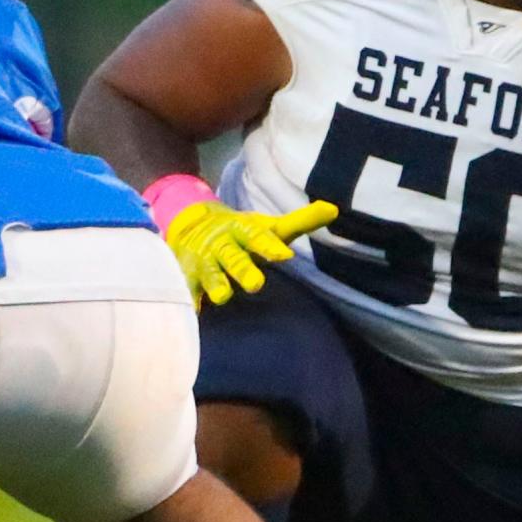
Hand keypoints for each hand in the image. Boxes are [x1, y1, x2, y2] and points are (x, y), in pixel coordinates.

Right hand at [166, 198, 337, 308]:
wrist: (192, 225)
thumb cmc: (241, 232)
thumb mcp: (267, 225)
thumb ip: (300, 221)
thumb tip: (334, 209)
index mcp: (243, 229)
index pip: (258, 236)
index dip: (269, 246)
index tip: (284, 255)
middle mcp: (222, 244)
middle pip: (234, 257)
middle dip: (243, 269)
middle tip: (256, 284)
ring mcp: (203, 261)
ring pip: (210, 274)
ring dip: (216, 284)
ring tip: (223, 296)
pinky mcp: (187, 276)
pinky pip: (187, 289)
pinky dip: (189, 300)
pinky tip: (193, 311)